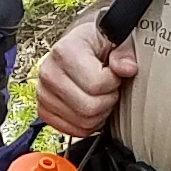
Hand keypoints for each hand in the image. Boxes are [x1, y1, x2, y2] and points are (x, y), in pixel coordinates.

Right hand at [31, 17, 131, 136]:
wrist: (79, 47)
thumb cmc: (97, 44)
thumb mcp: (116, 40)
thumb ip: (124, 53)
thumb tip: (128, 68)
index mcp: (64, 51)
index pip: (96, 84)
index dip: (113, 82)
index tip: (112, 72)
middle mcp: (49, 72)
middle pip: (88, 107)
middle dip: (107, 100)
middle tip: (108, 87)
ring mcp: (43, 93)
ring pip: (82, 122)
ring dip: (99, 114)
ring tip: (99, 96)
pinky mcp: (44, 110)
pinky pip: (72, 131)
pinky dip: (87, 125)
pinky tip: (90, 108)